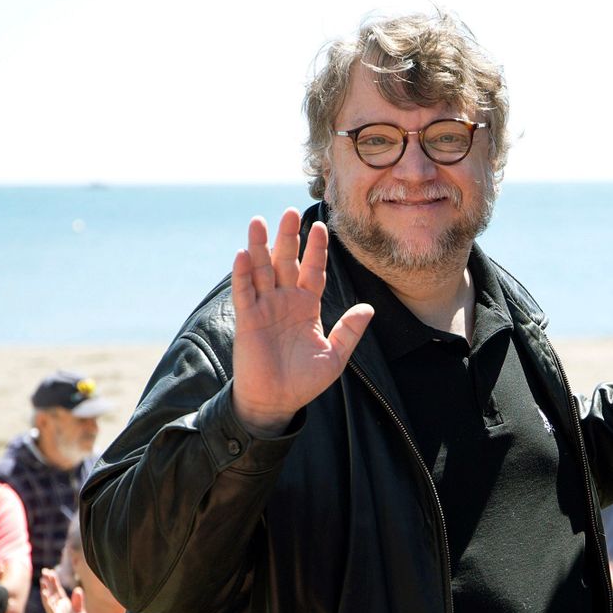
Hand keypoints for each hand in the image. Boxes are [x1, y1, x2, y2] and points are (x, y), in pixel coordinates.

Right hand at [40, 569, 89, 612]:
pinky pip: (51, 610)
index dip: (54, 581)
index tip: (49, 571)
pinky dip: (48, 602)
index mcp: (64, 605)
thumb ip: (78, 601)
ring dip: (46, 590)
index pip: (57, 590)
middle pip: (52, 592)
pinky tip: (45, 595)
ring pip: (49, 600)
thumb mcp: (80, 612)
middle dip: (48, 582)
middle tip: (44, 571)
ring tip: (43, 581)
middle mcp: (58, 608)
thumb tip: (78, 589)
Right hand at [231, 212, 374, 434]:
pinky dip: (243, 274)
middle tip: (289, 211)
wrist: (277, 401)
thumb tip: (369, 308)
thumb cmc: (304, 380)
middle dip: (287, 237)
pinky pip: (244, 292)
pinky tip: (243, 254)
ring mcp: (264, 308)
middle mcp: (285, 301)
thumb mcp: (335, 355)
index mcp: (307, 306)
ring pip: (261, 270)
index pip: (313, 270)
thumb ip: (349, 330)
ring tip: (259, 221)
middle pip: (285, 261)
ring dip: (259, 246)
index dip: (316, 249)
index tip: (321, 226)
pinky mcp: (248, 320)